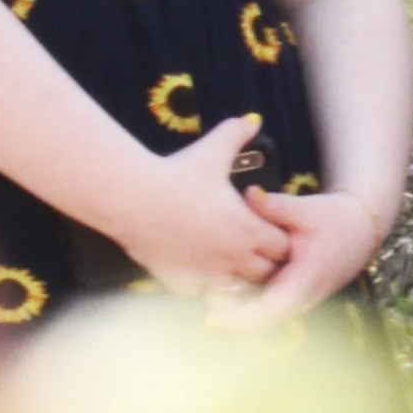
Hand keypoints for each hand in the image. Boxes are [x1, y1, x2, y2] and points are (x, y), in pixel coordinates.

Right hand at [127, 118, 290, 295]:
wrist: (131, 198)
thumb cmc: (175, 174)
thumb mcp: (211, 151)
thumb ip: (236, 134)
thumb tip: (252, 119)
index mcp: (247, 229)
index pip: (282, 247)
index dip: (276, 237)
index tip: (263, 226)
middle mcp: (232, 257)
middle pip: (264, 273)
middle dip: (261, 261)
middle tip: (246, 242)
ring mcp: (206, 274)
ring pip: (235, 288)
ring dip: (233, 275)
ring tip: (221, 254)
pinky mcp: (180, 281)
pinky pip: (200, 292)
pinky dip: (201, 283)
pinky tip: (193, 263)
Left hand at [221, 183, 387, 318]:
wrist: (359, 230)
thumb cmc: (334, 219)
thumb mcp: (307, 209)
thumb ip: (276, 205)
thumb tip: (249, 194)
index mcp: (306, 280)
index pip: (272, 310)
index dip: (241, 319)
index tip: (213, 320)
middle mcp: (304, 298)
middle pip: (262, 323)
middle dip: (232, 320)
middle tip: (203, 307)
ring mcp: (299, 301)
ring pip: (264, 319)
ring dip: (236, 314)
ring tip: (209, 299)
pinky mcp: (293, 298)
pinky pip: (267, 310)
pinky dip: (245, 306)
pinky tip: (222, 293)